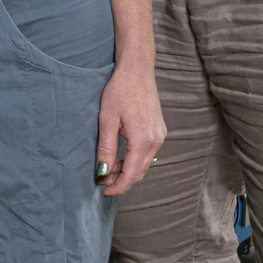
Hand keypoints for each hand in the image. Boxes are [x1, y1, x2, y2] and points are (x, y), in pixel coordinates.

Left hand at [96, 62, 164, 195]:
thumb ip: (106, 148)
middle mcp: (156, 140)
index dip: (118, 186)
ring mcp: (160, 135)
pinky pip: (147, 153)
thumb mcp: (107, 120)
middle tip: (102, 181)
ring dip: (127, 170)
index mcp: (144, 139)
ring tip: (107, 170)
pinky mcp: (159, 131)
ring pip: (144, 163)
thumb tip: (103, 172)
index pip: (132, 174)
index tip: (104, 191)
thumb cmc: (119, 91)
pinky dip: (134, 159)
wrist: (137, 71)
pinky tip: (120, 157)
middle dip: (121, 180)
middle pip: (140, 171)